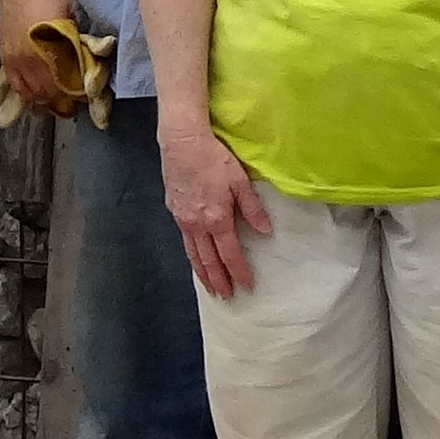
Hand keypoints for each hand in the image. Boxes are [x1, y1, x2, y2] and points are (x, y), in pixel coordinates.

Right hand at [0, 0, 82, 116]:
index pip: (66, 81)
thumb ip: (80, 37)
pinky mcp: (6, 60)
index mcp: (47, 45)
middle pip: (49, 92)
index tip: (89, 92)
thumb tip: (95, 57)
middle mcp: (29, 57)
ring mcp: (15, 60)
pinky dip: (30, 94)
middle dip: (65, 98)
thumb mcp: (71, 11)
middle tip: (78, 97)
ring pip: (33, 94)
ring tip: (61, 98)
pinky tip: (41, 94)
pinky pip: (17, 87)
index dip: (79, 91)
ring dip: (48, 99)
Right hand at [161, 114, 270, 297]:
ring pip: (193, 255)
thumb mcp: (239, 181)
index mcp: (216, 219)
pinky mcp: (174, 211)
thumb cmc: (213, 158)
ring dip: (203, 274)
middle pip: (209, 261)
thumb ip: (252, 208)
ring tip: (211, 287)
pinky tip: (196, 259)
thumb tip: (265, 231)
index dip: (239, 272)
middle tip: (227, 297)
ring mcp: (183, 220)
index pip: (230, 255)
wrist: (181, 142)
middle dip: (219, 280)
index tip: (247, 286)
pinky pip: (184, 241)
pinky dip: (192, 256)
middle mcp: (197, 225)